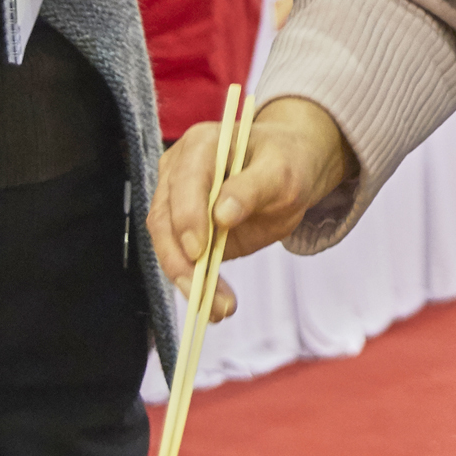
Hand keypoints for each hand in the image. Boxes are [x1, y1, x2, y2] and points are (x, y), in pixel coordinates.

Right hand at [149, 96, 350, 322]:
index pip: (184, 182)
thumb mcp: (281, 170)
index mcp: (201, 146)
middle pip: (164, 220)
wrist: (290, 170)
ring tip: (218, 308)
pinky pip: (183, 260)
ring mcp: (178, 203)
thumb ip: (252, 187)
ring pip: (168, 246)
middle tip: (204, 293)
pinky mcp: (186, 231)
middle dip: (181, 262)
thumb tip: (222, 214)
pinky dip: (197, 285)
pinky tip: (214, 305)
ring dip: (189, 282)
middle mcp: (179, 173)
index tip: (199, 250)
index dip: (187, 217)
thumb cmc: (286, 161)